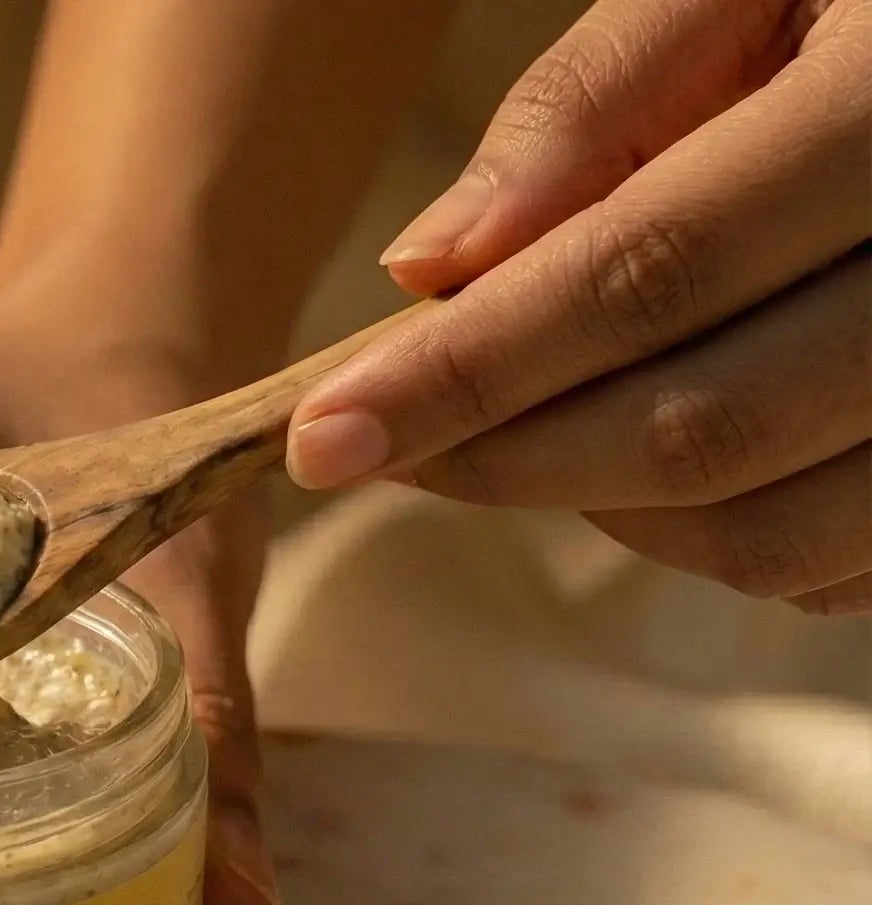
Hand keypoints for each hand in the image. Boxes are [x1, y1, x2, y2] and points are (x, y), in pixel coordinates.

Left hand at [285, 0, 871, 613]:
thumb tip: (433, 268)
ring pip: (766, 533)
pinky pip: (824, 567)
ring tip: (519, 432)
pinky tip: (641, 454)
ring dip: (600, 510)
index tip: (322, 436)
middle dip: (507, 460)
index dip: (469, 373)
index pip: (648, 275)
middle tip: (380, 444)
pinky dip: (701, 540)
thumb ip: (597, 99)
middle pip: (703, 433)